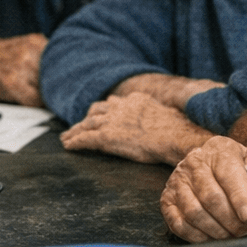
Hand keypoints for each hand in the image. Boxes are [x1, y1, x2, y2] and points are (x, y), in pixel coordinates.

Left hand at [60, 92, 210, 165]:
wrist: (176, 136)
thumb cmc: (179, 131)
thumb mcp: (169, 117)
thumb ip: (160, 117)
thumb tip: (169, 125)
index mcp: (136, 100)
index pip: (114, 103)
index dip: (105, 110)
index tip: (100, 114)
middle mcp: (121, 107)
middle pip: (97, 110)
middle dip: (88, 118)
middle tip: (80, 125)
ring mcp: (111, 121)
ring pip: (86, 124)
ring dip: (75, 130)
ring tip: (66, 137)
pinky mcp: (106, 136)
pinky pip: (85, 138)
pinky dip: (75, 141)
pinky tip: (68, 146)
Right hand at [160, 136, 246, 241]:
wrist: (206, 164)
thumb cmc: (236, 167)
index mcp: (218, 151)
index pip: (228, 173)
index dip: (240, 197)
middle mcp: (193, 164)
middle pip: (210, 197)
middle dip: (231, 220)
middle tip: (246, 231)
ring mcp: (177, 183)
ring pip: (194, 212)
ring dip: (216, 230)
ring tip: (232, 235)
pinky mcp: (167, 201)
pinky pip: (179, 224)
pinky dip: (198, 236)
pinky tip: (213, 238)